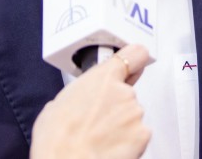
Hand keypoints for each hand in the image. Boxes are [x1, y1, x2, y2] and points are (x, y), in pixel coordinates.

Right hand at [30, 44, 151, 158]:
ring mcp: (135, 114)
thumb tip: (78, 102)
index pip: (134, 54)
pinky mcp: (143, 136)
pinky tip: (109, 148)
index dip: (135, 58)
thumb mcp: (58, 103)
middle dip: (116, 105)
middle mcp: (124, 93)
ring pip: (132, 116)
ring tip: (100, 138)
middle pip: (127, 94)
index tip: (134, 62)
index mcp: (103, 78)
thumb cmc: (58, 138)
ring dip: (121, 125)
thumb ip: (79, 93)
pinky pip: (138, 136)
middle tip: (97, 121)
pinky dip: (129, 142)